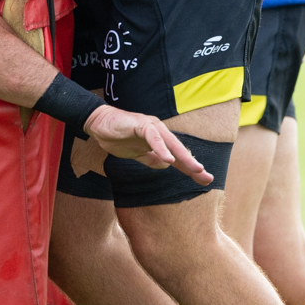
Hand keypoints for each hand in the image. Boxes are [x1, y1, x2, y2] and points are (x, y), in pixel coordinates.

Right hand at [84, 105, 212, 184]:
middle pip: (179, 150)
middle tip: (206, 176)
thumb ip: (151, 159)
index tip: (205, 181)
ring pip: (171, 143)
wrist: (98, 123)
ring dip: (183, 156)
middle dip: (193, 164)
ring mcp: (151, 127)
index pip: (177, 156)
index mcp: (159, 140)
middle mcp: (159, 132)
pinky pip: (153, 137)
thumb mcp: (137, 153)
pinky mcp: (141, 124)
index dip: (190, 168)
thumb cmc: (117, 136)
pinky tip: (168, 158)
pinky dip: (161, 147)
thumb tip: (166, 165)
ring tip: (195, 168)